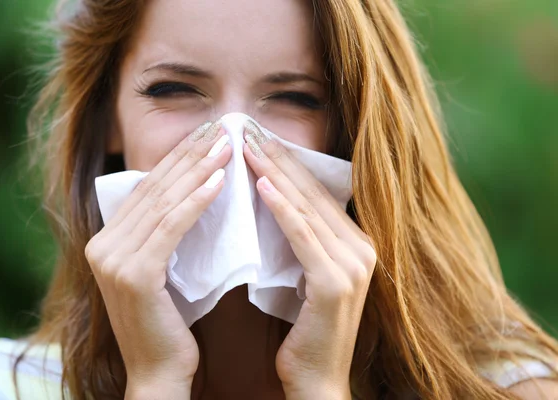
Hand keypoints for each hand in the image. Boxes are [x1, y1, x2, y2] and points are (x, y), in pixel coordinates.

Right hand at [84, 121, 230, 396]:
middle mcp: (102, 244)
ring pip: (164, 202)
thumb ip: (165, 232)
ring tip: (227, 145)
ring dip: (198, 169)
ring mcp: (113, 259)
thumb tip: (195, 188)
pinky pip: (171, 226)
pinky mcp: (133, 274)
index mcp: (107, 240)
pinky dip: (196, 200)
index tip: (206, 134)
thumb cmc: (171, 322)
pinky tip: (220, 180)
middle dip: (190, 154)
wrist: (161, 372)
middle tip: (220, 127)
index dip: (177, 158)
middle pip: (154, 188)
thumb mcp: (164, 268)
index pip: (147, 188)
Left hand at [243, 122, 376, 399]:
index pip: (315, 194)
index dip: (287, 164)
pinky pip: (303, 236)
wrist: (315, 380)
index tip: (258, 138)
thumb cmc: (302, 330)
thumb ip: (298, 241)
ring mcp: (353, 265)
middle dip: (279, 159)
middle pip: (312, 194)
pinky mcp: (336, 283)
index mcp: (354, 244)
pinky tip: (261, 185)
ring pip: (306, 208)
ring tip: (247, 145)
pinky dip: (282, 209)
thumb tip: (270, 201)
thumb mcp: (301, 276)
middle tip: (249, 128)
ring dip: (275, 174)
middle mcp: (362, 248)